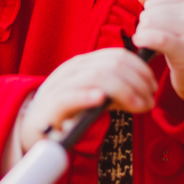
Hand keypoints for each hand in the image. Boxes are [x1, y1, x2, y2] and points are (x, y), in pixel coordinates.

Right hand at [19, 48, 155, 151]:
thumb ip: (115, 92)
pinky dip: (86, 96)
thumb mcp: (94, 97)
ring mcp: (58, 86)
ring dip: (123, 91)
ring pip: (95, 77)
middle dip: (136, 81)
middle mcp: (71, 70)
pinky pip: (68, 97)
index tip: (152, 86)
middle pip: (110, 65)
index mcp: (82, 64)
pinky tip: (100, 99)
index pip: (116, 55)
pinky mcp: (48, 107)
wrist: (30, 129)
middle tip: (149, 100)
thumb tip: (144, 93)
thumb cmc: (66, 114)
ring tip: (137, 106)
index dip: (139, 68)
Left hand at [131, 0, 183, 103]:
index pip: (152, 3)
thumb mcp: (178, 18)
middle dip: (147, 29)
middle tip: (160, 43)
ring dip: (146, 38)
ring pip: (149, 25)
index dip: (150, 18)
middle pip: (149, 14)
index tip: (163, 31)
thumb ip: (160, 3)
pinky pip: (159, 38)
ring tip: (160, 48)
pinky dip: (145, 39)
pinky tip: (140, 42)